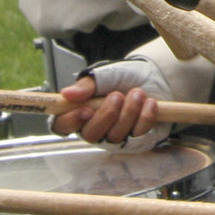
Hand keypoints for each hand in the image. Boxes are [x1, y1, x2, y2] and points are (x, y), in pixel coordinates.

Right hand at [47, 58, 170, 146]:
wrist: (152, 77)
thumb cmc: (122, 77)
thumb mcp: (104, 74)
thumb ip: (86, 85)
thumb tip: (66, 94)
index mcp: (79, 112)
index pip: (62, 125)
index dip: (70, 121)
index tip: (85, 110)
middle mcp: (94, 128)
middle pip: (91, 135)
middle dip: (107, 115)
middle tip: (118, 95)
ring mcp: (115, 137)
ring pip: (116, 135)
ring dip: (129, 111)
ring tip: (138, 93)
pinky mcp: (136, 140)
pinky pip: (138, 135)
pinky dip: (145, 117)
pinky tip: (150, 103)